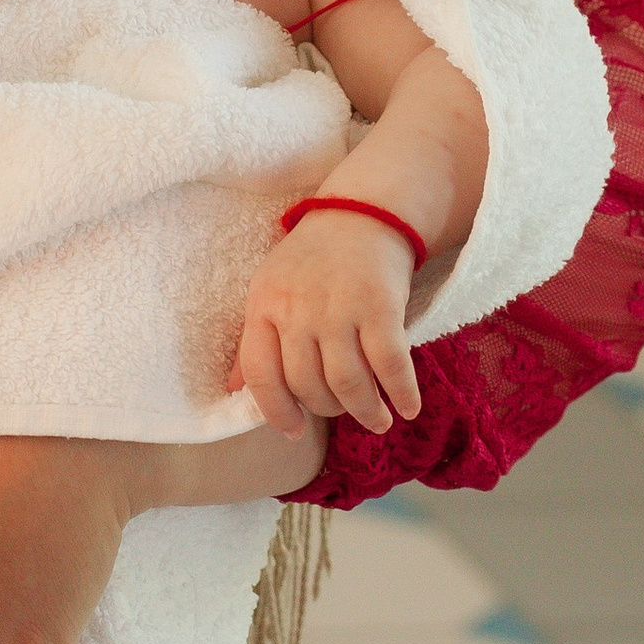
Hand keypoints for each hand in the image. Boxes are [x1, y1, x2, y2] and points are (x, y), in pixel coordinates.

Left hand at [234, 212, 419, 437]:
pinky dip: (401, 392)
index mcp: (265, 305)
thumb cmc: (314, 258)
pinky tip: (408, 407)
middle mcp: (298, 309)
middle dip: (327, 409)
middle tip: (343, 411)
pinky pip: (389, 364)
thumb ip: (255, 340)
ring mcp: (339, 308)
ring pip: (347, 382)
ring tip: (377, 420)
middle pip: (307, 384)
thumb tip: (236, 390)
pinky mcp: (380, 305)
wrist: (363, 212)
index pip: (260, 373)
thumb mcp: (270, 289)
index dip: (275, 411)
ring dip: (364, 411)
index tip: (293, 431)